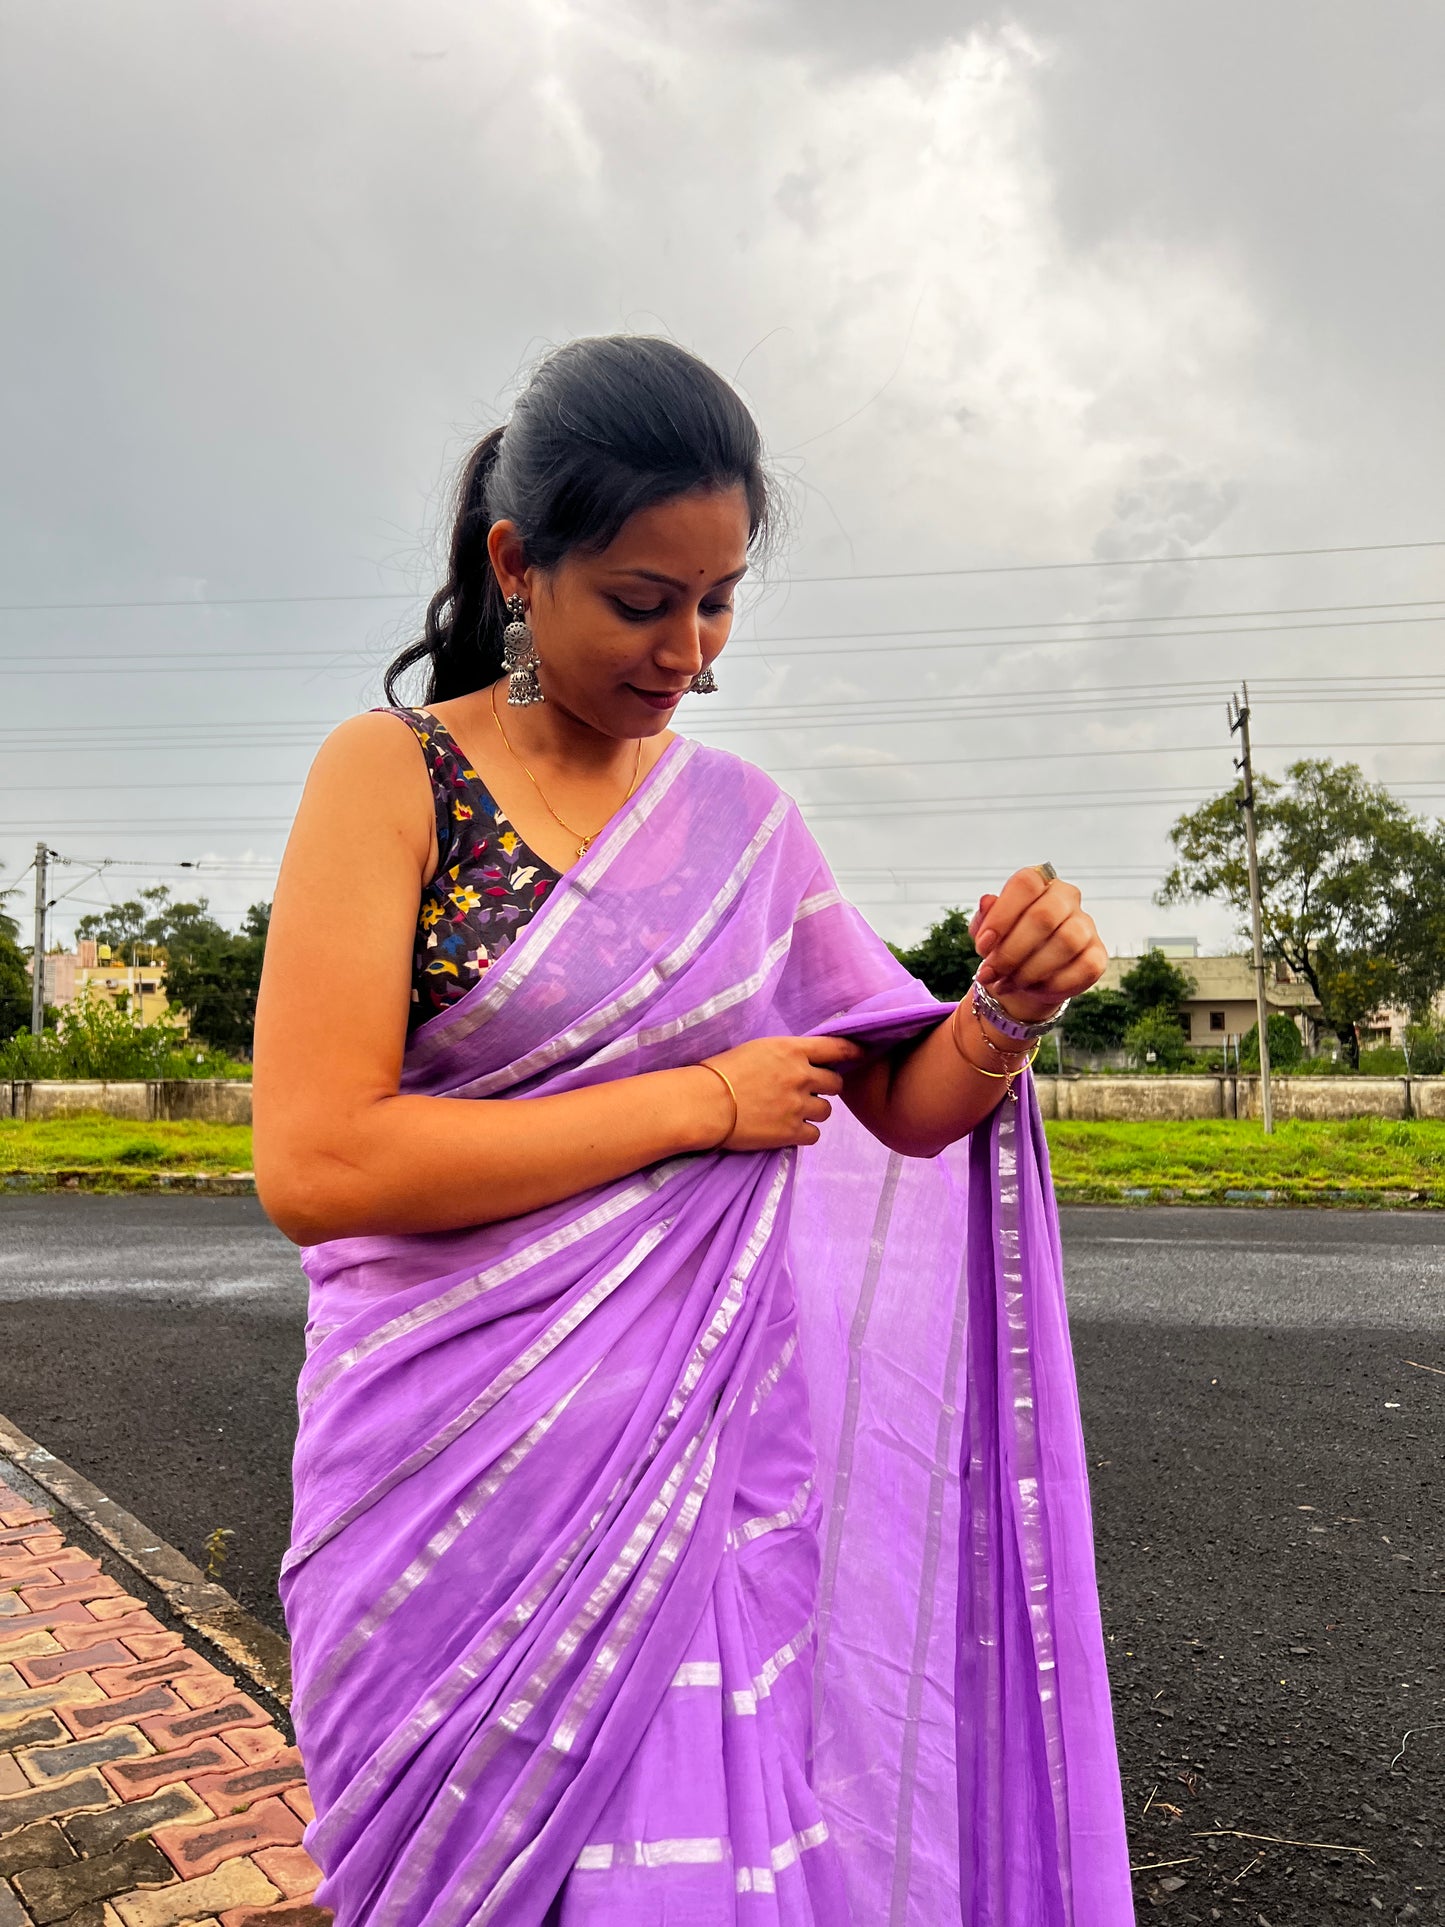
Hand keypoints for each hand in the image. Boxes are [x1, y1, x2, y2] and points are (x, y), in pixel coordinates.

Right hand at [696, 1035, 864, 1150]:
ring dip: (814, 1111)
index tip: (862, 1055)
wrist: (704, 1103)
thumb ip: (786, 1054)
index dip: (854, 1052)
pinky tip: (787, 1129)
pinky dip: (804, 1133)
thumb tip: (803, 1061)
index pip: (838, 1048)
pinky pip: (814, 1134)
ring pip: (826, 1111)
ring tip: (791, 1112)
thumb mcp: (757, 1049)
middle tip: (808, 1092)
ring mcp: (798, 1105)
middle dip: (826, 1088)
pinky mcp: (791, 1132)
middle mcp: (801, 1076)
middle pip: (836, 1084)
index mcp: (792, 1050)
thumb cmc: (720, 1072)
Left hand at [968, 868, 1106, 1023]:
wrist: (1026, 975)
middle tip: (991, 973)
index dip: (1001, 916)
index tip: (983, 946)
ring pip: (1066, 942)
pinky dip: (1053, 984)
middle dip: (1011, 951)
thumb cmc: (1005, 943)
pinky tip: (1033, 989)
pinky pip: (1084, 968)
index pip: (1026, 884)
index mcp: (1039, 882)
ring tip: (1007, 984)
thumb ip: (985, 917)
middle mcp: (1067, 897)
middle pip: (1044, 916)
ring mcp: (1087, 925)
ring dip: (1030, 970)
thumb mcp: (986, 930)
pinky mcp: (1098, 955)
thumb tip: (987, 901)